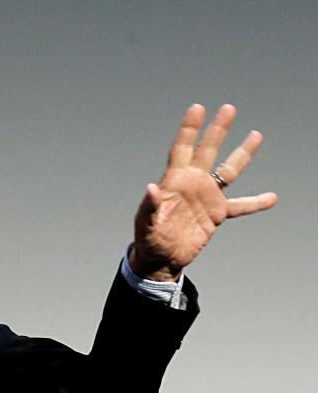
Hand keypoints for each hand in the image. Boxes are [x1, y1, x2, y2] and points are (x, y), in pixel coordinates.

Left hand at [129, 104, 277, 281]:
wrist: (161, 258)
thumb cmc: (148, 239)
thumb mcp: (146, 224)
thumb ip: (150, 206)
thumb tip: (151, 188)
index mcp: (174, 182)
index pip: (182, 150)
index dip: (189, 129)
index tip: (197, 108)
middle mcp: (192, 184)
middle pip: (207, 151)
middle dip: (217, 130)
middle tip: (228, 108)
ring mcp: (206, 197)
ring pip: (228, 171)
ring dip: (242, 154)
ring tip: (256, 134)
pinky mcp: (216, 215)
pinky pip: (240, 206)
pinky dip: (255, 203)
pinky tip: (271, 197)